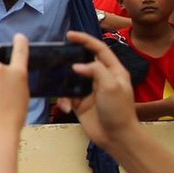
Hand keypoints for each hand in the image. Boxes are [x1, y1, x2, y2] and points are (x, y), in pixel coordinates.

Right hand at [57, 31, 138, 147]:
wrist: (117, 137)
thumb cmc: (118, 110)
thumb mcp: (110, 85)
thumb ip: (95, 70)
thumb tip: (76, 65)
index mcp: (113, 71)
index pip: (99, 49)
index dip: (85, 40)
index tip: (69, 35)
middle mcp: (101, 79)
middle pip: (83, 62)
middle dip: (70, 59)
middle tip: (55, 57)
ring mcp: (90, 91)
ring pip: (72, 79)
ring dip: (63, 82)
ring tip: (56, 83)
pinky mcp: (81, 104)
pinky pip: (67, 96)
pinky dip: (64, 100)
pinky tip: (66, 107)